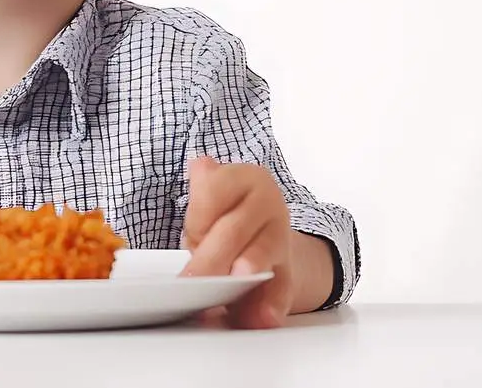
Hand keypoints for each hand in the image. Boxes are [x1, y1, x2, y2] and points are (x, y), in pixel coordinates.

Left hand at [180, 156, 294, 328]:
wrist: (260, 237)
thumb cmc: (225, 219)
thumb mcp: (209, 199)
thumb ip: (203, 190)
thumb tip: (199, 165)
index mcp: (245, 178)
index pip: (214, 192)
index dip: (199, 218)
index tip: (192, 237)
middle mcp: (268, 202)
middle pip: (234, 228)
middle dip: (212, 256)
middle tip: (193, 279)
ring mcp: (281, 237)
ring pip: (263, 252)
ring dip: (249, 266)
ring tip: (238, 278)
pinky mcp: (289, 271)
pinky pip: (281, 287)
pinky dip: (271, 304)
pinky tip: (263, 317)